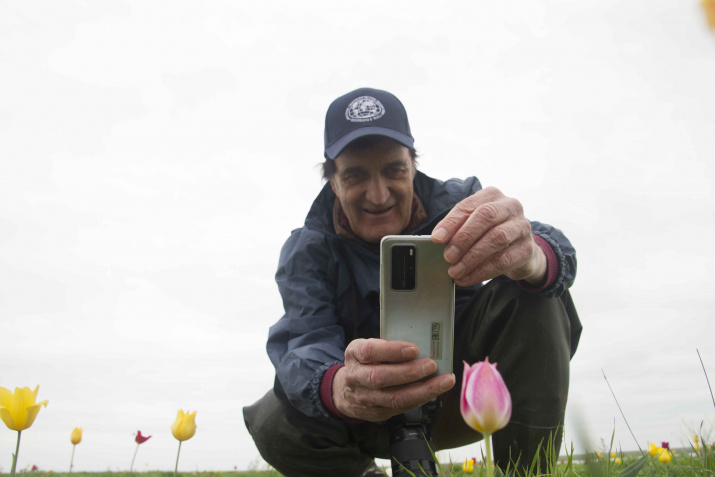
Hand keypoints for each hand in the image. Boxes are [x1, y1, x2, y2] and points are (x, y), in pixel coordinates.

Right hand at [332, 338, 455, 421]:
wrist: (345, 392)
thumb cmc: (364, 363)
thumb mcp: (366, 348)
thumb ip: (385, 346)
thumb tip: (420, 345)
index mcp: (355, 355)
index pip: (370, 352)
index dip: (391, 351)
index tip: (414, 349)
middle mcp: (356, 378)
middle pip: (381, 378)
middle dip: (409, 372)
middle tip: (432, 365)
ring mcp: (366, 398)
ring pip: (394, 398)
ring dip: (422, 390)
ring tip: (444, 381)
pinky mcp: (378, 413)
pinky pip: (402, 407)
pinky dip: (421, 398)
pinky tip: (435, 390)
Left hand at [431, 186, 546, 286]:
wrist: (521, 251)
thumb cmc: (490, 234)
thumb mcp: (474, 226)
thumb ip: (458, 228)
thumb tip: (439, 239)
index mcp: (492, 195)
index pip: (468, 205)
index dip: (451, 222)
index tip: (437, 238)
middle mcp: (510, 206)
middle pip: (485, 217)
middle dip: (463, 238)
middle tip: (448, 257)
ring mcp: (522, 226)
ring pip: (496, 238)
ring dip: (472, 258)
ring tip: (455, 271)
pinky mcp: (527, 248)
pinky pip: (504, 260)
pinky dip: (482, 271)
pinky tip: (468, 278)